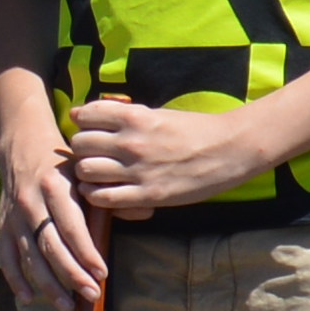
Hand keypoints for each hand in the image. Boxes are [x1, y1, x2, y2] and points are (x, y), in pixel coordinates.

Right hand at [0, 133, 107, 310]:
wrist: (22, 142)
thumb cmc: (63, 161)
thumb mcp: (88, 170)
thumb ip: (112, 194)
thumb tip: (145, 212)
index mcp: (54, 187)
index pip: (71, 227)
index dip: (86, 252)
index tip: (102, 274)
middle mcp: (31, 202)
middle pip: (50, 246)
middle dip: (71, 274)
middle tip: (91, 295)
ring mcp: (14, 215)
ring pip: (29, 256)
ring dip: (48, 284)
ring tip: (67, 306)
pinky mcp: (3, 223)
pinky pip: (7, 256)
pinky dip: (14, 279)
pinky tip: (27, 298)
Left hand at [64, 89, 276, 218]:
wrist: (229, 150)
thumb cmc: (193, 129)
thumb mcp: (156, 113)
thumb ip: (121, 114)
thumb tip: (80, 112)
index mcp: (135, 117)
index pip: (85, 116)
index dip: (83, 123)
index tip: (91, 129)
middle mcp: (132, 142)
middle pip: (79, 144)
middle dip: (82, 149)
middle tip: (92, 154)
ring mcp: (138, 170)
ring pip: (85, 171)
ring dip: (86, 173)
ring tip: (97, 174)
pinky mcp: (147, 195)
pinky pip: (103, 198)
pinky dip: (96, 196)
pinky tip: (104, 191)